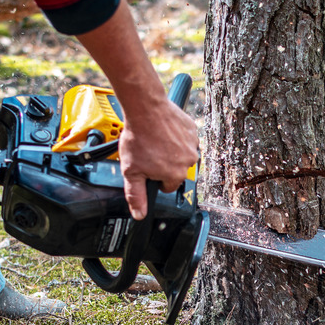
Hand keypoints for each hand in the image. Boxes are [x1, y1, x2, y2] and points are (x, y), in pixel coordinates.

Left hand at [118, 98, 198, 219]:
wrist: (146, 109)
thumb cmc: (138, 138)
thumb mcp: (131, 171)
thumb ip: (136, 195)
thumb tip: (140, 215)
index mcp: (175, 175)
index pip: (167, 186)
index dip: (155, 178)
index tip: (148, 166)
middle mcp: (188, 162)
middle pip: (176, 170)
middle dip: (164, 164)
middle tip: (150, 152)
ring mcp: (192, 145)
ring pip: (181, 155)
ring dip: (171, 151)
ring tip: (156, 140)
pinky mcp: (193, 130)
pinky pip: (186, 139)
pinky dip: (176, 137)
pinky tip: (163, 132)